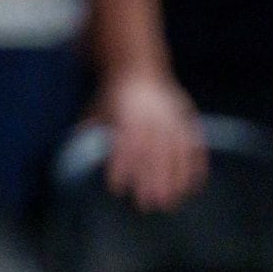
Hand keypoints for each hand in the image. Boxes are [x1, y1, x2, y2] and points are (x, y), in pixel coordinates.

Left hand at [100, 71, 206, 212]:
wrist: (138, 67)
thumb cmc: (114, 95)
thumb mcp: (98, 107)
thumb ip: (90, 129)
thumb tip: (76, 146)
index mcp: (128, 111)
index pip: (125, 142)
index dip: (122, 165)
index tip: (118, 187)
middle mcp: (153, 115)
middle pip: (154, 151)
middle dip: (151, 179)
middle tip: (148, 204)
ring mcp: (173, 117)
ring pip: (176, 152)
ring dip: (174, 179)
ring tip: (170, 201)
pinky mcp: (186, 119)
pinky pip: (194, 145)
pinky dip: (196, 166)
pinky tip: (192, 186)